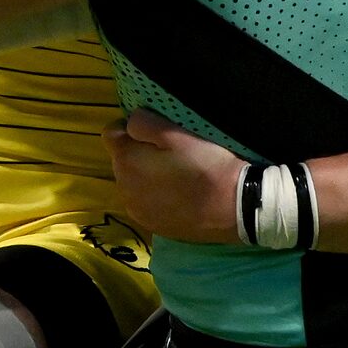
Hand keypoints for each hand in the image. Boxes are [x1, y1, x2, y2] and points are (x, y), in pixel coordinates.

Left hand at [105, 110, 249, 243]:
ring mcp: (136, 210)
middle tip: (172, 154)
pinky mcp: (151, 225)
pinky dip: (155, 196)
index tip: (157, 132)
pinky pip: (145, 202)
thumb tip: (128, 122)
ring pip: (133, 182)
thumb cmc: (207, 164)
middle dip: (139, 153)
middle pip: (122, 160)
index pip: (111, 133)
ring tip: (177, 176)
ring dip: (146, 176)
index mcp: (126, 161)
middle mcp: (123, 188)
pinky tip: (178, 195)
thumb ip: (144, 123)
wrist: (235, 208)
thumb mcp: (177, 133)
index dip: (132, 128)